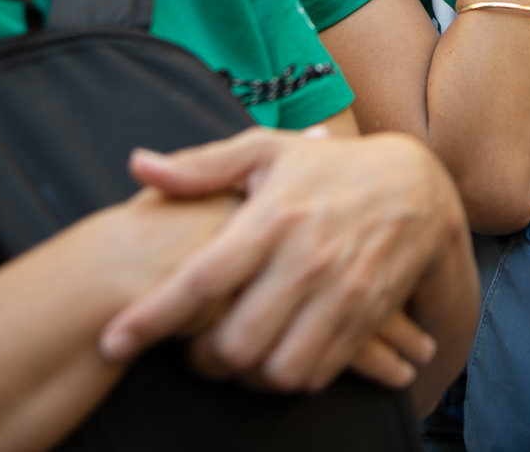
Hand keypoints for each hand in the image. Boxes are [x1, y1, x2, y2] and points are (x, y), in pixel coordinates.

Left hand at [99, 129, 470, 393]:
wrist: (417, 188)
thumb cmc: (327, 169)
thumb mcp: (266, 152)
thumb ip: (201, 167)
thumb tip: (138, 167)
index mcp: (273, 215)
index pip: (201, 278)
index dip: (151, 317)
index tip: (112, 340)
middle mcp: (307, 259)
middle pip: (236, 341)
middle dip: (200, 358)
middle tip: (190, 349)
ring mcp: (341, 293)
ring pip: (276, 369)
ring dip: (245, 374)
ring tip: (231, 356)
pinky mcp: (366, 318)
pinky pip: (315, 373)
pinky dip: (286, 377)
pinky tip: (273, 356)